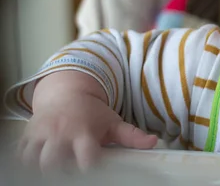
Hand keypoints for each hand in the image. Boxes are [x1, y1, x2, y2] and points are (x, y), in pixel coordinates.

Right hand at [18, 72, 156, 171]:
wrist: (66, 91)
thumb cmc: (92, 112)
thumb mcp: (113, 121)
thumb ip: (132, 135)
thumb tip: (154, 142)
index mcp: (84, 132)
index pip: (86, 157)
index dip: (88, 168)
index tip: (92, 171)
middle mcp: (61, 133)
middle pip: (53, 162)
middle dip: (60, 172)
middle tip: (70, 172)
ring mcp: (42, 134)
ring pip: (33, 160)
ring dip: (41, 169)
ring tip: (54, 170)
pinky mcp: (28, 135)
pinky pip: (20, 155)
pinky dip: (26, 163)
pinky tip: (37, 167)